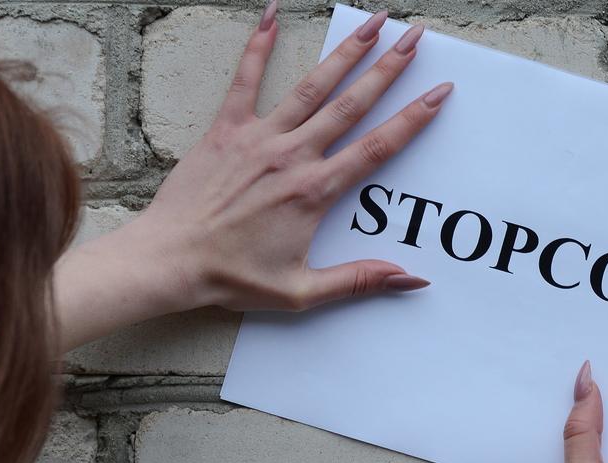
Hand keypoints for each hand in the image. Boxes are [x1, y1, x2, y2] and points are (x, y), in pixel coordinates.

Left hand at [54, 4, 451, 348]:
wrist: (169, 261)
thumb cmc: (230, 277)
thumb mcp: (301, 290)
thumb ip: (358, 280)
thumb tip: (410, 279)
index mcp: (315, 192)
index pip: (377, 147)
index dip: (413, 118)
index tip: (438, 93)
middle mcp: (292, 156)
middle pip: (352, 104)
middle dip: (388, 68)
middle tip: (414, 38)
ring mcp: (258, 138)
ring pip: (312, 87)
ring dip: (345, 52)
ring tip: (372, 22)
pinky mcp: (225, 130)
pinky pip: (245, 80)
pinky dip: (258, 46)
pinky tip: (272, 15)